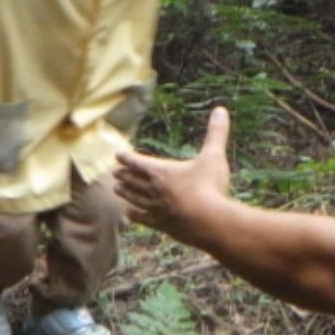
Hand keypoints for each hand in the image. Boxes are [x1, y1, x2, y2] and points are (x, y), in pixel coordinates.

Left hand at [114, 105, 233, 245]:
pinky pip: (144, 218)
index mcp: (163, 172)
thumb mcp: (213, 156)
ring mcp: (156, 209)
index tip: (117, 155)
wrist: (208, 222)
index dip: (128, 157)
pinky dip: (135, 215)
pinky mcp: (162, 225)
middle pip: (134, 181)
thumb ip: (216, 133)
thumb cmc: (210, 186)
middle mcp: (155, 190)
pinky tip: (129, 215)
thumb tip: (221, 109)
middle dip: (125, 175)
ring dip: (126, 193)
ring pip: (135, 199)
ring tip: (116, 190)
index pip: (139, 162)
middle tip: (114, 173)